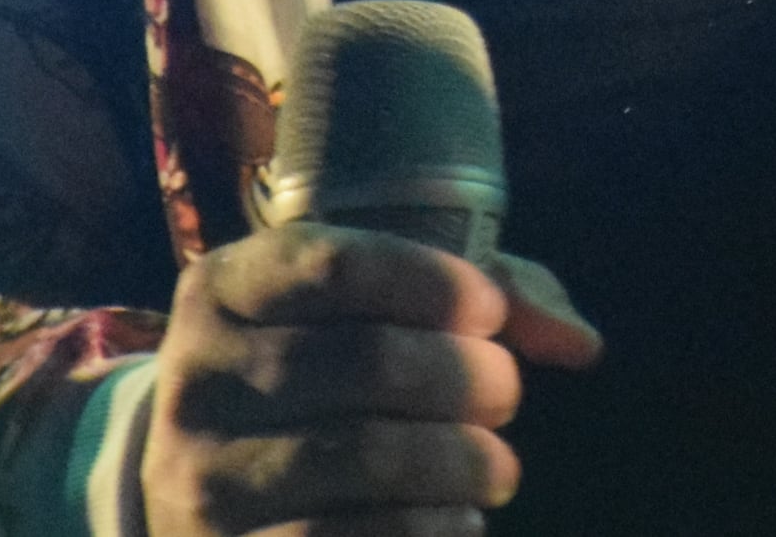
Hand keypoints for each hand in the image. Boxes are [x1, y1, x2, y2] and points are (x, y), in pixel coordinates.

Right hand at [137, 224, 598, 536]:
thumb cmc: (323, 375)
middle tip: (505, 395)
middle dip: (465, 378)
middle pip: (366, 362)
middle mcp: (195, 379)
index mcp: (225, 289)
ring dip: (459, 463)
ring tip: (496, 469)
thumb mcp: (374, 310)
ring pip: (362, 457)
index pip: (335, 265)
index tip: (490, 313)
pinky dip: (426, 531)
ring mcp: (198, 477)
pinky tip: (456, 521)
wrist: (210, 488)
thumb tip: (580, 342)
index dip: (432, 284)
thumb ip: (482, 296)